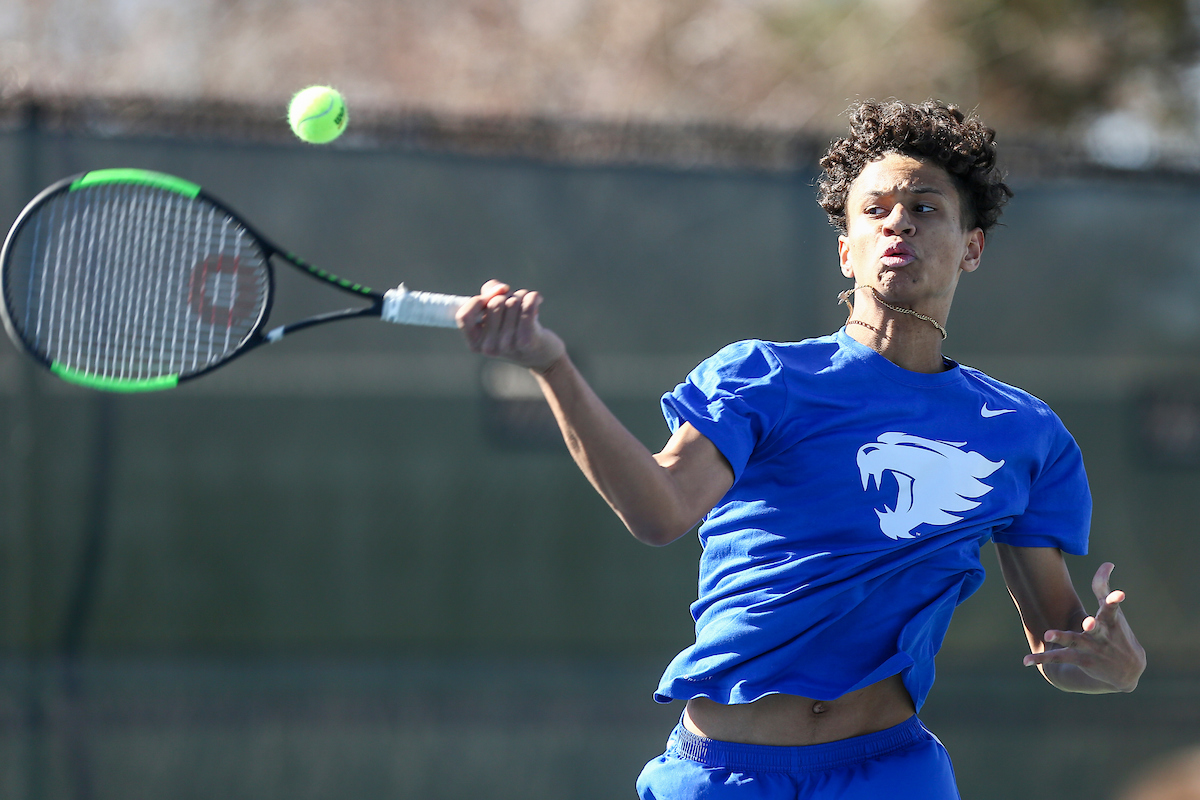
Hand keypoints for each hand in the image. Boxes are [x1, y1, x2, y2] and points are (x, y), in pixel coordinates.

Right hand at [456, 279, 565, 372]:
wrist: (543, 356)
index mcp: (475, 343)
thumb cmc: (515, 330)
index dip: (477, 301)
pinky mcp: (526, 340)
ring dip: (521, 297)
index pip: (463, 316)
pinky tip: (537, 299)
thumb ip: (488, 294)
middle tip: (515, 304)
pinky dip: (533, 297)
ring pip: (512, 302)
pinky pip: (528, 305)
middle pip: (494, 303)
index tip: (491, 297)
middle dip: (507, 295)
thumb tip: (500, 288)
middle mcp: (489, 347)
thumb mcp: (496, 316)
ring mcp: (507, 346)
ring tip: (526, 307)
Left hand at [1023, 562, 1145, 692]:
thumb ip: (1103, 586)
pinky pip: (1058, 658)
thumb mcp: (1113, 612)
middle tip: (1087, 622)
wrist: (1129, 669)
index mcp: (1110, 621)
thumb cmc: (1118, 633)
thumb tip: (1108, 563)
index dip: (1115, 600)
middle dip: (1091, 625)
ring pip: (1073, 642)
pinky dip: (1042, 659)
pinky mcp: (1081, 660)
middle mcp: (1101, 635)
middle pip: (1095, 628)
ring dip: (1062, 637)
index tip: (1120, 594)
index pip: (1113, 608)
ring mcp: (1090, 648)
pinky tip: (1025, 660)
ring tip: (1047, 634)